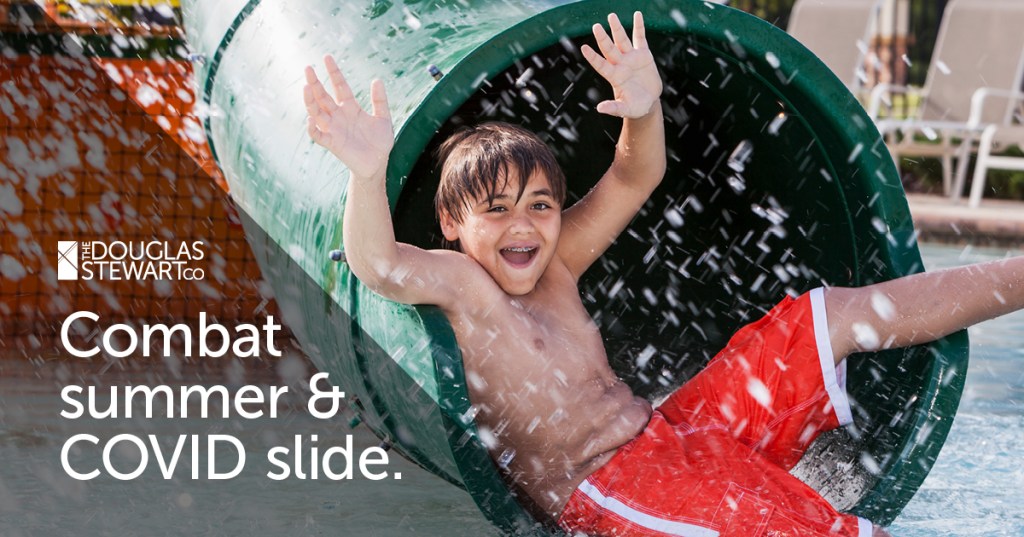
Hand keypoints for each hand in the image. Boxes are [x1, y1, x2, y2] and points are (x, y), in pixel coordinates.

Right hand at [304, 55, 393, 179]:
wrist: (378, 163)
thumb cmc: (380, 141)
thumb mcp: (383, 118)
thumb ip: (379, 100)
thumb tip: (376, 79)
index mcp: (350, 107)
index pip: (339, 86)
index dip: (334, 72)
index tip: (327, 57)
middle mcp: (338, 116)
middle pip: (323, 96)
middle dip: (315, 83)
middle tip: (308, 68)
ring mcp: (334, 129)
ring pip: (316, 112)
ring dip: (310, 100)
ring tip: (306, 87)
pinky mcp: (332, 143)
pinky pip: (318, 135)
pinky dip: (313, 128)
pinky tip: (311, 118)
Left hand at [582, 12, 662, 117]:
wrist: (648, 101)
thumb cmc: (635, 107)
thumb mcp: (626, 109)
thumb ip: (614, 108)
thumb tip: (600, 108)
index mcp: (614, 77)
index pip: (601, 65)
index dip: (593, 57)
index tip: (584, 48)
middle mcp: (620, 64)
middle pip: (609, 49)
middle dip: (603, 38)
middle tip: (595, 26)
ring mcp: (631, 58)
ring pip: (622, 40)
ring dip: (617, 28)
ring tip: (611, 16)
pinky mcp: (643, 55)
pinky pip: (640, 38)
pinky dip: (639, 26)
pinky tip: (637, 14)